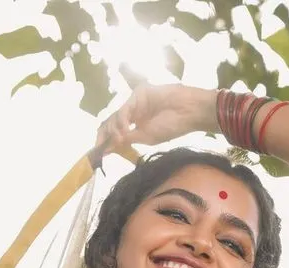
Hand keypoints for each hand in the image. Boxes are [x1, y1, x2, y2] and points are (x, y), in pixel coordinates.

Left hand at [95, 84, 217, 153]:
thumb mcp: (146, 138)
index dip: (105, 141)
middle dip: (103, 135)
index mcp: (136, 125)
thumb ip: (127, 139)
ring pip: (116, 115)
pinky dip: (122, 120)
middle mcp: (134, 113)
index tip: (98, 152)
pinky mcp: (139, 93)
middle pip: (111, 122)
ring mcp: (136, 102)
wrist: (189, 112)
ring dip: (115, 129)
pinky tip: (125, 129)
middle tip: (99, 146)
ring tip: (120, 138)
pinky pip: (125, 108)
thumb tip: (109, 147)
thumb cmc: (172, 126)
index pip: (116, 132)